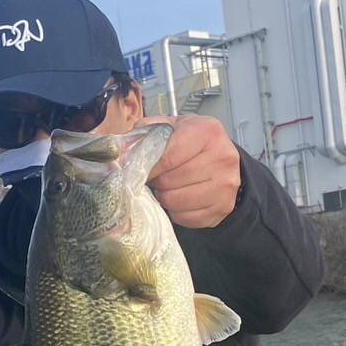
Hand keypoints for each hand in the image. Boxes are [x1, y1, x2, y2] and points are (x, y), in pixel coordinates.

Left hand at [144, 114, 241, 228]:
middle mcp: (222, 158)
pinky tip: (180, 198)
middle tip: (157, 178)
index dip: (149, 167)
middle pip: (171, 181)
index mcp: (208, 132)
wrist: (223, 158)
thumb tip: (120, 152)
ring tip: (168, 187)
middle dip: (157, 182)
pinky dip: (176, 211)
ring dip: (165, 197)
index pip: (168, 157)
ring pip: (176, 202)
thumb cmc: (194, 142)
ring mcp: (225, 186)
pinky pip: (185, 217)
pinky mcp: (223, 207)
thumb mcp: (172, 127)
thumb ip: (146, 134)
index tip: (141, 170)